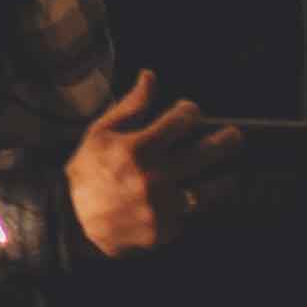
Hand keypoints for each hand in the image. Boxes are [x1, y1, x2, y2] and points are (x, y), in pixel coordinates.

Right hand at [62, 73, 250, 256]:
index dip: (190, 111)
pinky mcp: (165, 230)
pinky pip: (188, 215)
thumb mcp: (100, 133)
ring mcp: (162, 206)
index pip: (181, 121)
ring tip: (229, 175)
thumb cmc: (86, 172)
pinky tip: (191, 201)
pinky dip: (191, 206)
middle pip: (205, 153)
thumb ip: (131, 106)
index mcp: (138, 149)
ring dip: (222, 180)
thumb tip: (150, 77)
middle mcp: (154, 177)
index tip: (191, 111)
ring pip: (207, 190)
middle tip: (235, 135)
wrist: (71, 222)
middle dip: (225, 140)